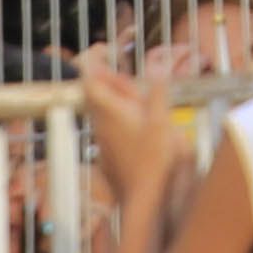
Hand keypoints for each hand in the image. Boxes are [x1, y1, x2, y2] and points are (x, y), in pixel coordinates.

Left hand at [80, 54, 180, 202]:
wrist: (145, 202)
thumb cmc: (153, 162)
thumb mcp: (162, 120)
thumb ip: (157, 90)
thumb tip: (157, 63)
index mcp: (110, 110)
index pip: (90, 78)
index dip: (95, 61)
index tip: (104, 50)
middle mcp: (101, 125)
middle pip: (96, 95)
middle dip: (112, 82)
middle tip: (133, 79)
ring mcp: (103, 143)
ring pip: (103, 114)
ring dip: (118, 103)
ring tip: (141, 104)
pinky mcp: (109, 158)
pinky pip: (109, 132)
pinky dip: (121, 122)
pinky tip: (140, 130)